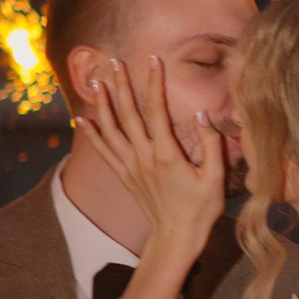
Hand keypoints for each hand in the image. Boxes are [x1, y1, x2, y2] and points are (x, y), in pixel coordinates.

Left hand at [80, 53, 224, 261]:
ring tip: (97, 80)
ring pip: (111, 130)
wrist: (176, 237)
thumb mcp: (216, 178)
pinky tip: (82, 119)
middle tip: (115, 61)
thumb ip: (211, 145)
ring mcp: (131, 167)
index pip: (158, 110)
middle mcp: (144, 157)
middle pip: (128, 114)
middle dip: (121, 85)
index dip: (154, 83)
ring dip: (103, 104)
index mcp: (167, 154)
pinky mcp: (125, 176)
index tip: (153, 60)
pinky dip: (92, 134)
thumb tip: (203, 115)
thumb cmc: (200, 209)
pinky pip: (104, 151)